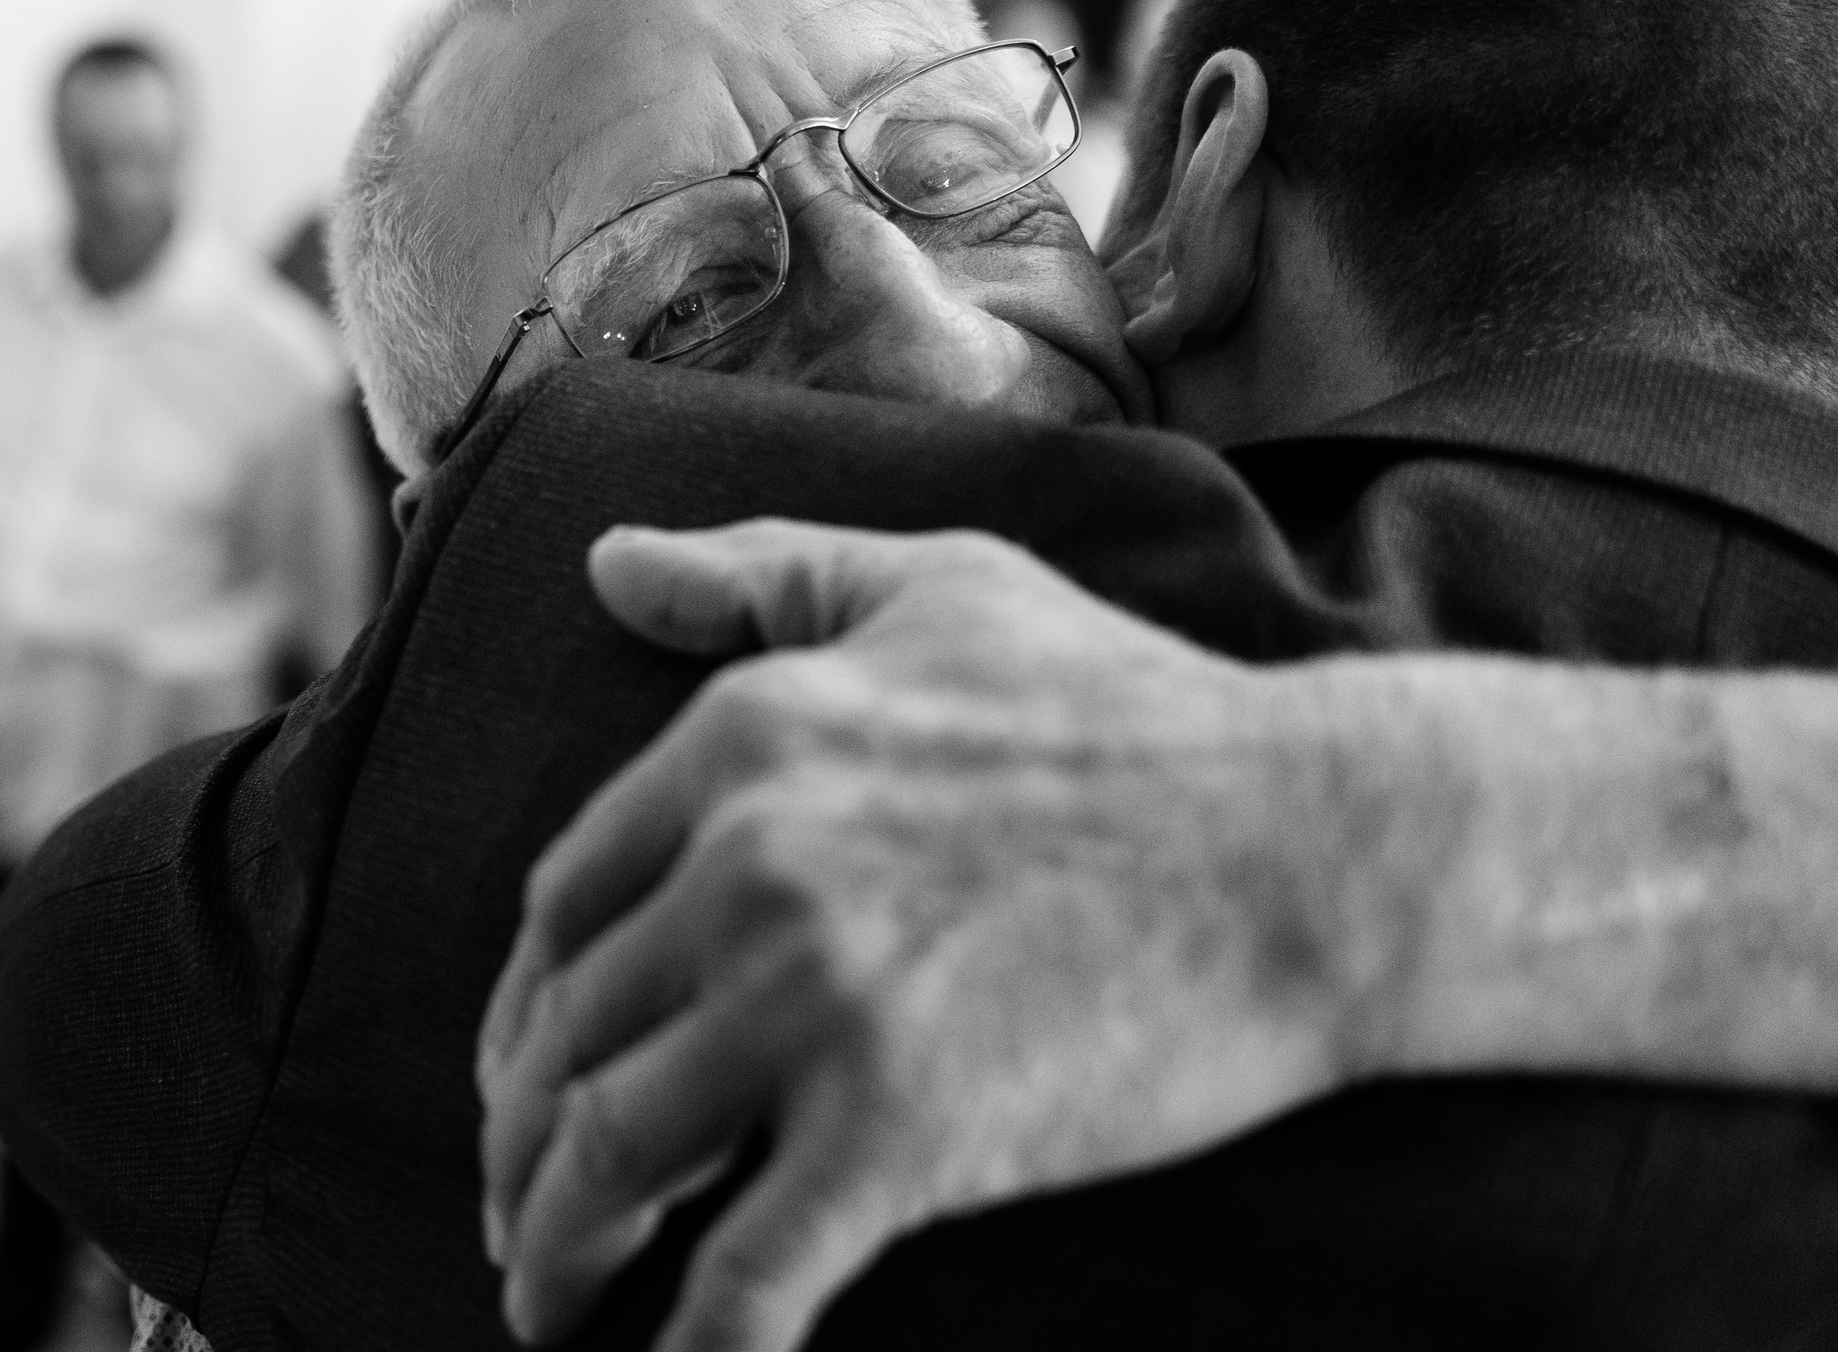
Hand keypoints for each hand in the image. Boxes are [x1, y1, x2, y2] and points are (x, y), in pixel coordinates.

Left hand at [478, 520, 1422, 1351]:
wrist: (1319, 842)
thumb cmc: (1136, 709)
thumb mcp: (933, 586)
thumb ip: (758, 572)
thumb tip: (607, 560)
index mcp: (740, 741)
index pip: (561, 907)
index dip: (523, 1012)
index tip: (524, 1078)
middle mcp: (746, 867)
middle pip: (565, 1039)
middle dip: (519, 1147)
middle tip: (518, 1218)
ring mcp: (816, 1002)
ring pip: (614, 1158)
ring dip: (559, 1252)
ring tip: (547, 1307)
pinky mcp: (901, 1131)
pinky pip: (745, 1276)